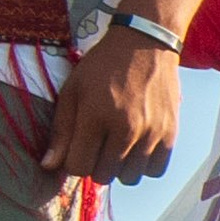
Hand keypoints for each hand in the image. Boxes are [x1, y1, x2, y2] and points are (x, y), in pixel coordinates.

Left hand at [45, 31, 178, 180]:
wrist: (145, 43)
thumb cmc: (103, 65)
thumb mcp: (73, 90)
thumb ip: (61, 130)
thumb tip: (49, 166)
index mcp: (96, 116)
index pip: (79, 167)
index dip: (74, 160)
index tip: (78, 146)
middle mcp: (125, 128)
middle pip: (104, 176)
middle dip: (96, 164)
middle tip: (99, 142)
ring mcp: (151, 133)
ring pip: (129, 178)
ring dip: (120, 167)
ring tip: (119, 145)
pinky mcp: (170, 134)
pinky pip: (154, 170)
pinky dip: (144, 164)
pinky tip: (138, 147)